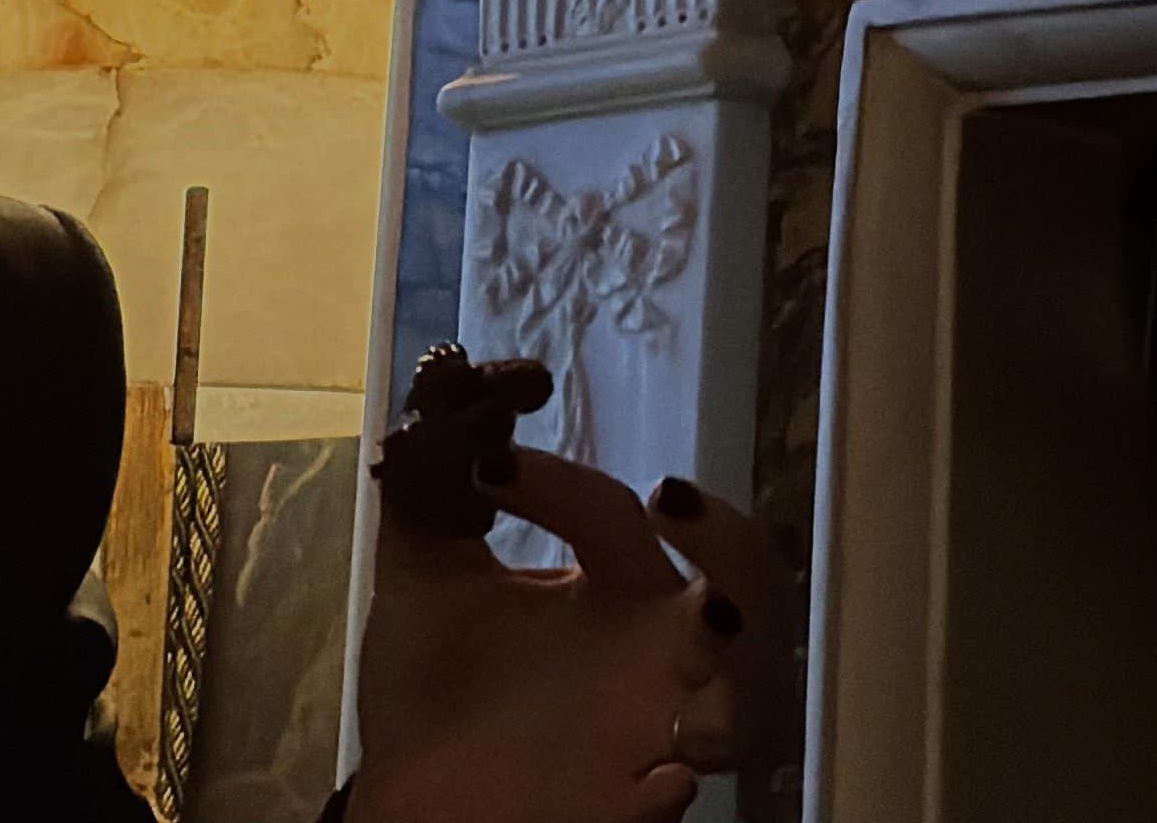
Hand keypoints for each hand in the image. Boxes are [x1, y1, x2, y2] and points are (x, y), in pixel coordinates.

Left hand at [345, 357, 787, 822]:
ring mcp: (654, 727)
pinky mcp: (631, 801)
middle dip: (732, 540)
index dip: (559, 481)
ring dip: (745, 650)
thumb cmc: (428, 691)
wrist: (403, 805)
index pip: (615, 513)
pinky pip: (683, 793)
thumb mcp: (419, 576)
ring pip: (752, 686)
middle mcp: (653, 647)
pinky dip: (677, 783)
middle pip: (751, 582)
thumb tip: (447, 377)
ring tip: (711, 622)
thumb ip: (431, 481)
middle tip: (670, 502)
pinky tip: (662, 775)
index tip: (490, 462)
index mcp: (615, 586)